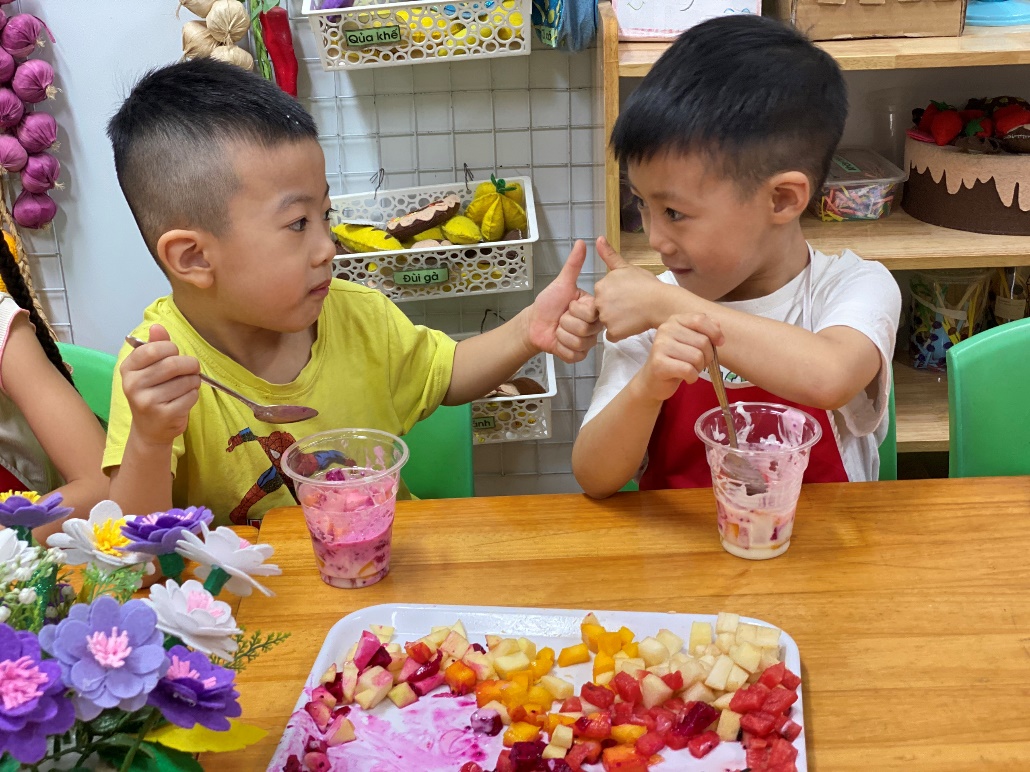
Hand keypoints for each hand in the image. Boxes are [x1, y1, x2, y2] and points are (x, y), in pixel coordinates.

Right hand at [120, 324, 200, 445]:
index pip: (153, 349)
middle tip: (192, 368)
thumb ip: (155, 346)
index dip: (171, 348)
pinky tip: (185, 398)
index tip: (174, 353)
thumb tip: (157, 326)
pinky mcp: (164, 415)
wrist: (150, 429)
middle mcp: (133, 385)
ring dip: (194, 380)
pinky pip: (191, 396)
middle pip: (172, 364)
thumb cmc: (153, 392)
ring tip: (187, 385)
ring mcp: (147, 401)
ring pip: (185, 380)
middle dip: (190, 364)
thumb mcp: (149, 368)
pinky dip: (194, 394)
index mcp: (128, 369)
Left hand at [527, 240, 602, 362]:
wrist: (534, 323)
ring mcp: (587, 342)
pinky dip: (562, 347)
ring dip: (562, 334)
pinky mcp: (578, 355)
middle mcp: (594, 326)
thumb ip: (573, 265)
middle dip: (566, 323)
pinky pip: (575, 354)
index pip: (591, 313)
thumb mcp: (562, 283)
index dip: (575, 310)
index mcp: (593, 309)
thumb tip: (581, 242)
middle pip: (585, 329)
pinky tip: (558, 341)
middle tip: (561, 318)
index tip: (569, 306)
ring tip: (559, 329)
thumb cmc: (548, 303)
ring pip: (579, 342)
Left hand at [594, 237, 667, 341]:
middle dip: (614, 309)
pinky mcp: (613, 331)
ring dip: (617, 321)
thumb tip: (598, 238)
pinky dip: (621, 333)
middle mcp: (598, 301)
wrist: (661, 302)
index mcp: (601, 285)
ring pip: (607, 322)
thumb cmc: (647, 284)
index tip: (628, 295)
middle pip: (601, 309)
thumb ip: (609, 255)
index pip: (602, 294)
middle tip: (631, 305)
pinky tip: (632, 324)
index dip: (615, 296)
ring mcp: (605, 318)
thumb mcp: (627, 267)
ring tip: (633, 314)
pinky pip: (612, 335)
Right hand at [632, 313, 723, 401]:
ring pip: (697, 357)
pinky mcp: (659, 363)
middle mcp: (665, 329)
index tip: (719, 343)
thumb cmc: (676, 360)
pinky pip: (688, 370)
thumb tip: (718, 327)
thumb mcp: (691, 341)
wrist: (653, 380)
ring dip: (699, 368)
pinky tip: (686, 377)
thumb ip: (705, 330)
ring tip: (690, 370)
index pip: (700, 319)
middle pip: (703, 341)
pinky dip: (692, 377)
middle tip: (698, 363)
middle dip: (707, 356)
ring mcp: (660, 345)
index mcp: (675, 320)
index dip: (715, 333)